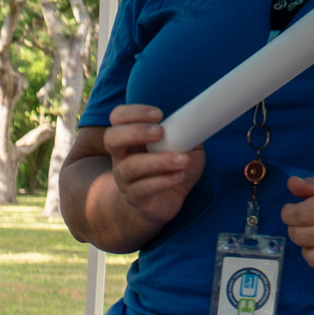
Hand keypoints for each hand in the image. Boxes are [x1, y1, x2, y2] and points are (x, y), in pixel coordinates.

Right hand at [104, 104, 203, 226]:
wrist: (165, 202)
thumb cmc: (171, 169)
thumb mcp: (183, 146)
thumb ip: (187, 132)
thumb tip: (201, 117)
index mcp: (130, 139)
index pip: (118, 117)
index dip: (133, 113)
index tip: (159, 114)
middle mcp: (121, 157)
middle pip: (111, 138)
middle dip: (135, 132)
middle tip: (160, 132)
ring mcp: (125, 179)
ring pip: (130, 167)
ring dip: (158, 161)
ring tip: (183, 160)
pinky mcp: (135, 198)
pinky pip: (142, 189)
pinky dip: (163, 181)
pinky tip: (179, 176)